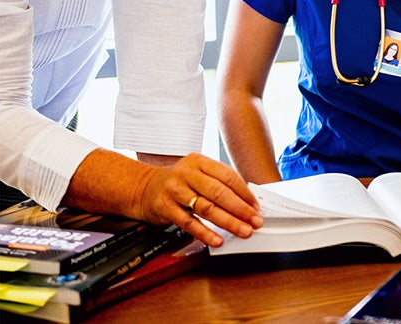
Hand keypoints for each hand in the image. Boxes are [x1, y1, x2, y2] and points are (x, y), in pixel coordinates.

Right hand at [138, 152, 262, 246]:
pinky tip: (218, 239)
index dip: (244, 192)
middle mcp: (187, 173)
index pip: (227, 176)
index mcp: (199, 161)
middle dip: (241, 209)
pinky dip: (206, 233)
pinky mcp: (165, 208)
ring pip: (207, 208)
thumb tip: (245, 200)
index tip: (256, 206)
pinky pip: (189, 223)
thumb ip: (216, 182)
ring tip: (243, 231)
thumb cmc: (177, 181)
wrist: (143, 188)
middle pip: (219, 192)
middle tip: (255, 221)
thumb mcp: (196, 172)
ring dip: (229, 222)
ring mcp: (175, 191)